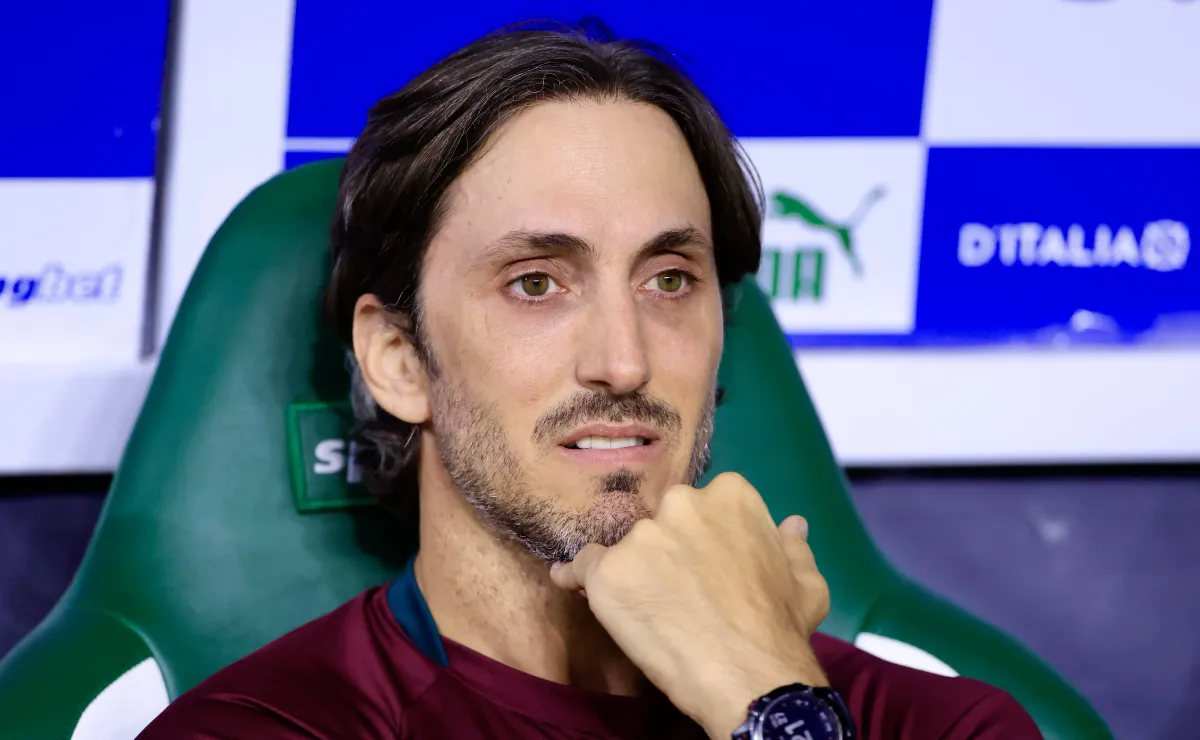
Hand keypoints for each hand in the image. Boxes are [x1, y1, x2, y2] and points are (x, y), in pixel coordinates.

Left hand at [549, 472, 830, 738]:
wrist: (750, 679)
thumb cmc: (781, 630)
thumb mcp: (806, 582)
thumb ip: (793, 546)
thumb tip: (792, 524)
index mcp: (729, 495)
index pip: (701, 506)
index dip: (700, 539)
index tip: (706, 569)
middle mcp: (682, 503)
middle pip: (660, 521)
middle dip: (664, 550)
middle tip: (677, 592)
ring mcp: (642, 536)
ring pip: (625, 549)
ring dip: (631, 573)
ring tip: (648, 612)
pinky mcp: (608, 572)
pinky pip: (581, 568)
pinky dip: (576, 579)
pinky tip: (572, 587)